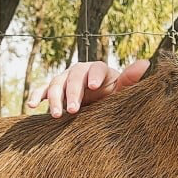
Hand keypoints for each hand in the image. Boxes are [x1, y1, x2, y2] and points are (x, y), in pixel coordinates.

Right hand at [26, 59, 149, 117]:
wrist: (101, 110)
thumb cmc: (114, 100)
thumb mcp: (122, 93)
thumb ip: (130, 80)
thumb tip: (146, 63)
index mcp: (99, 70)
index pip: (96, 67)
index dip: (94, 75)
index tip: (94, 86)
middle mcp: (80, 72)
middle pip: (74, 76)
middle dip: (72, 93)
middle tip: (73, 110)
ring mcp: (65, 80)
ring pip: (56, 84)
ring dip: (55, 98)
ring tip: (56, 115)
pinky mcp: (54, 91)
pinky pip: (42, 90)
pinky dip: (36, 95)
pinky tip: (32, 105)